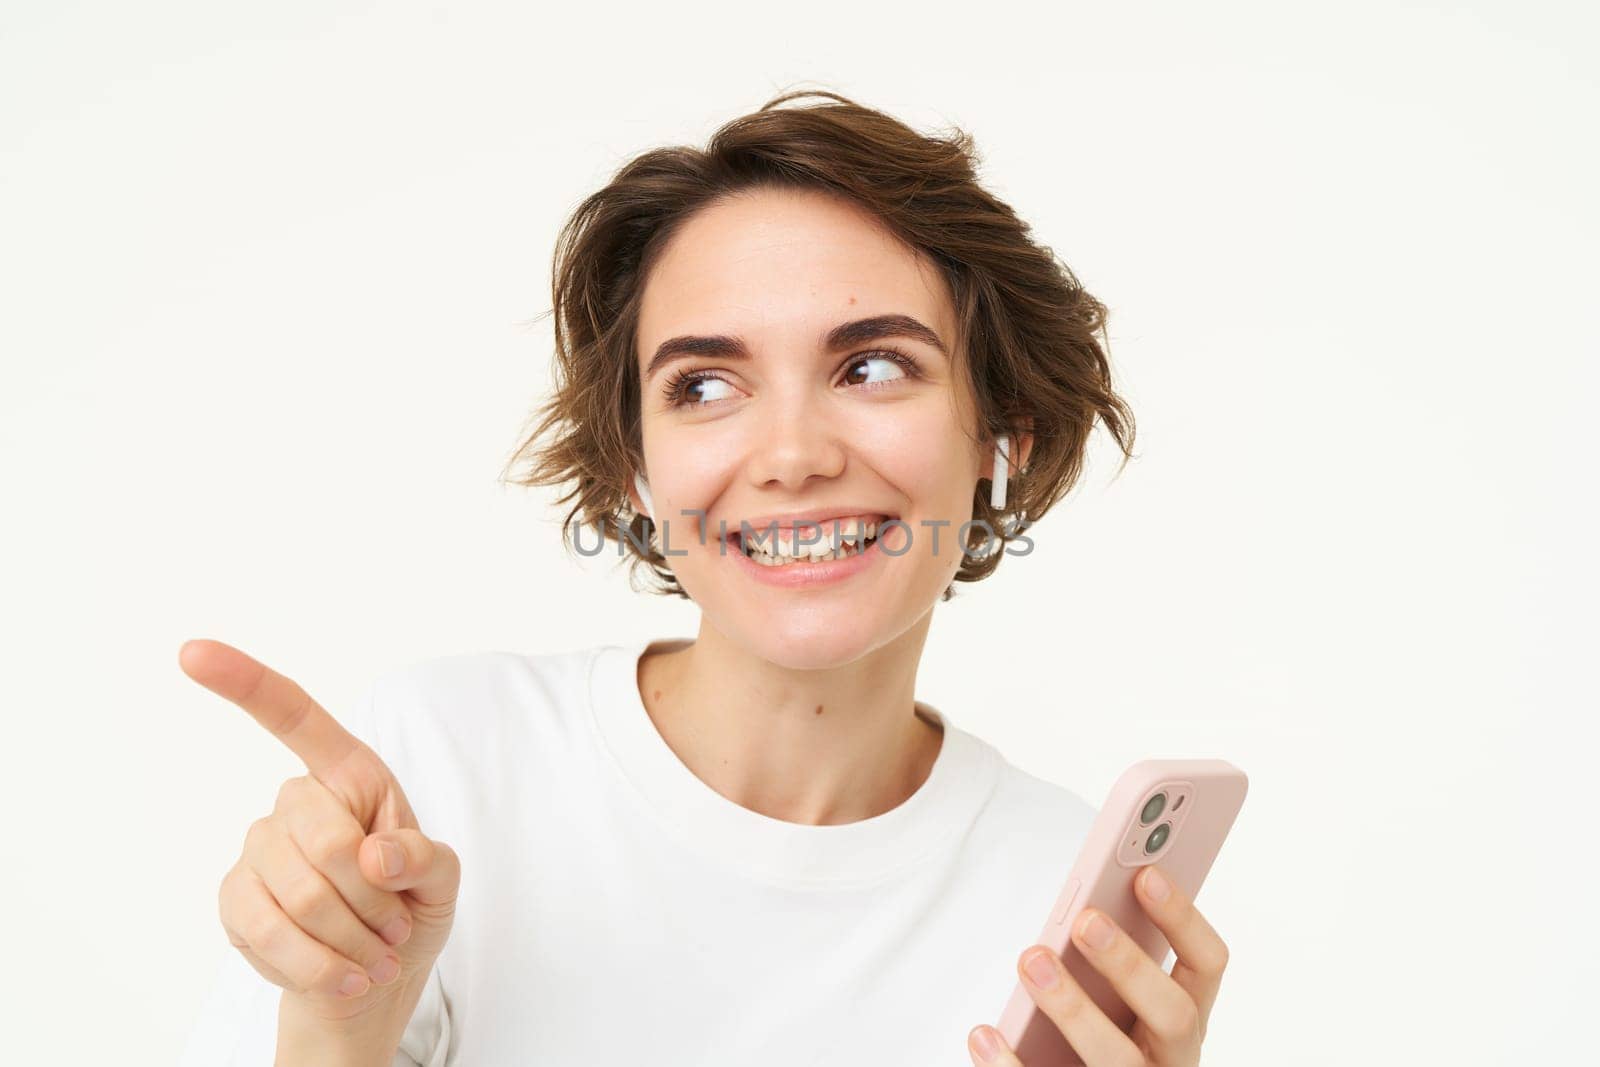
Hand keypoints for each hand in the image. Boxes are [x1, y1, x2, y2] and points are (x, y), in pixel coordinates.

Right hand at [181, 639, 460, 1029]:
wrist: (372, 976)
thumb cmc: (409, 907)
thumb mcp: (442, 880)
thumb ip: (424, 859)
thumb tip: (375, 854)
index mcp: (350, 775)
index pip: (294, 717)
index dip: (244, 683)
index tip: (190, 652)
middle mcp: (296, 803)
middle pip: (327, 842)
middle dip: (373, 897)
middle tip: (394, 924)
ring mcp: (258, 850)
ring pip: (300, 893)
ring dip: (352, 937)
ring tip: (376, 953)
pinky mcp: (235, 901)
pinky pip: (268, 930)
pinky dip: (318, 964)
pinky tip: (345, 975)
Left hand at [966, 864, 1228, 1065]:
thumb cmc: (1100, 1044)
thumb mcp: (1119, 1005)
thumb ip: (1113, 960)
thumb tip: (1087, 904)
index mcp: (1182, 1020)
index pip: (1207, 964)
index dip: (1183, 918)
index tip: (1147, 874)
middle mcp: (1170, 1059)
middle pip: (1174, 1014)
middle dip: (1130, 963)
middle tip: (1087, 920)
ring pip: (1117, 1058)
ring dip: (1073, 1006)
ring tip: (1031, 960)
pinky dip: (1012, 1065)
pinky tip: (984, 1034)